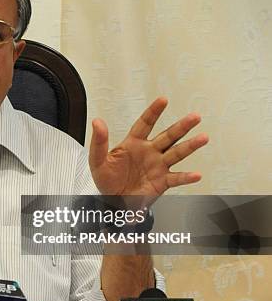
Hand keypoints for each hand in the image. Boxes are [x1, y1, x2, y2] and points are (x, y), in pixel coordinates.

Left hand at [89, 97, 208, 197]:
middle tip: (195, 117)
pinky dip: (186, 177)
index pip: (145, 124)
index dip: (154, 112)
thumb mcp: (97, 160)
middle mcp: (149, 152)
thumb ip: (99, 141)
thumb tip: (97, 122)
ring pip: (177, 153)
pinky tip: (196, 174)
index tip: (163, 100)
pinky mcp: (161, 182)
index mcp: (133, 143)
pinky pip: (176, 178)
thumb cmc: (106, 179)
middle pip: (168, 136)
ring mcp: (157, 166)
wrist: (112, 200)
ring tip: (203, 138)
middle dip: (182, 126)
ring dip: (190, 146)